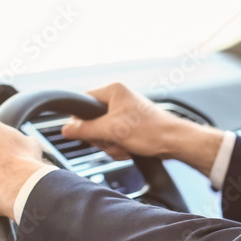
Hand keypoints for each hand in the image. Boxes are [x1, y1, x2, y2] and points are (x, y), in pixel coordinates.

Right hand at [62, 83, 224, 175]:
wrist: (174, 142)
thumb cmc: (150, 131)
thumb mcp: (111, 130)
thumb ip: (85, 129)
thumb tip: (66, 129)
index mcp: (114, 91)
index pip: (83, 102)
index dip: (81, 120)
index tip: (85, 132)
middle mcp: (119, 98)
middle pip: (92, 120)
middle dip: (101, 137)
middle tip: (112, 140)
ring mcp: (125, 113)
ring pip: (103, 132)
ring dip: (110, 144)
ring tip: (124, 146)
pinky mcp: (131, 126)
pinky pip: (114, 137)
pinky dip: (119, 147)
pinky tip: (129, 150)